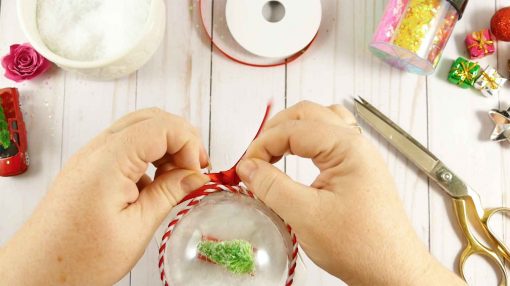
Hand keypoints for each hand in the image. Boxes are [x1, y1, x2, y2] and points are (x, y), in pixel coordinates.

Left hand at [0, 108, 209, 284]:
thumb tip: (194, 175)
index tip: (196, 171)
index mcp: (109, 161)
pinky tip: (155, 183)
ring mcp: (91, 156)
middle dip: (181, 138)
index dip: (188, 143)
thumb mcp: (137, 228)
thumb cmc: (79, 257)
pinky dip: (149, 155)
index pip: (161, 126)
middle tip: (194, 169)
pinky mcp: (90, 167)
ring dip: (165, 146)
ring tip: (177, 177)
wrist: (38, 272)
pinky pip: (126, 146)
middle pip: (151, 119)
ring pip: (139, 129)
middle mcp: (97, 150)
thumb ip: (169, 193)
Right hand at [237, 101, 464, 284]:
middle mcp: (356, 144)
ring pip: (320, 122)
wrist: (393, 270)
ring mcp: (360, 156)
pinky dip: (308, 143)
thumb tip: (247, 167)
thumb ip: (271, 186)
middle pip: (307, 115)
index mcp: (347, 147)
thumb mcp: (306, 216)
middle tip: (256, 157)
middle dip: (275, 131)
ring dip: (293, 131)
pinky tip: (298, 158)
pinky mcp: (358, 170)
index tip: (246, 167)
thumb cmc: (361, 246)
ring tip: (274, 152)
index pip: (294, 129)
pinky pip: (330, 140)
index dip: (263, 144)